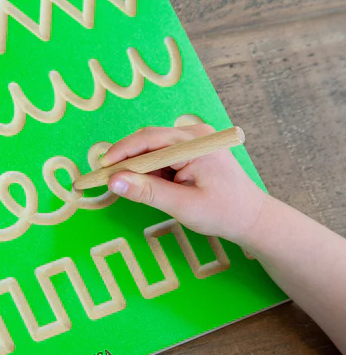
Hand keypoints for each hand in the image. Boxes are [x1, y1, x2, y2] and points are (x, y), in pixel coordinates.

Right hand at [103, 124, 266, 243]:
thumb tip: (114, 181)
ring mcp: (193, 142)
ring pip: (152, 151)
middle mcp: (194, 135)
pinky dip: (151, 173)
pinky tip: (151, 189)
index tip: (100, 170)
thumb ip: (148, 192)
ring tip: (132, 191)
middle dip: (126, 162)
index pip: (148, 139)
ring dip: (139, 170)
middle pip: (148, 142)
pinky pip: (162, 158)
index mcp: (195, 142)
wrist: (253, 219)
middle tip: (105, 181)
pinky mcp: (191, 152)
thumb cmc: (224, 213)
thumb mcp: (183, 206)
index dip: (120, 153)